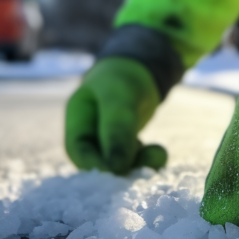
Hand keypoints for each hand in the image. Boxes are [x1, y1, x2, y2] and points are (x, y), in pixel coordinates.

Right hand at [65, 57, 167, 173]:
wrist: (142, 65)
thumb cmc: (124, 75)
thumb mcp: (120, 97)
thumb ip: (117, 129)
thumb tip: (116, 168)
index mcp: (78, 117)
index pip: (78, 150)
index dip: (94, 165)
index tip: (118, 172)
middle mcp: (90, 132)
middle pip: (99, 160)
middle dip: (121, 168)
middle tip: (144, 170)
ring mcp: (109, 139)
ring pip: (119, 162)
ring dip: (138, 164)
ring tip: (159, 156)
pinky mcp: (127, 143)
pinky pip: (134, 158)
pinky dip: (147, 159)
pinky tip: (159, 154)